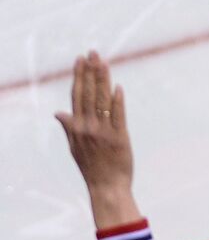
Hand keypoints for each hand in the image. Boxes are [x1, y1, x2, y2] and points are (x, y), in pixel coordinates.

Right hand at [54, 51, 138, 228]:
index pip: (77, 96)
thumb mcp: (74, 147)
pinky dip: (117, 102)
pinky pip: (118, 117)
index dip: (79, 77)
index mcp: (77, 127)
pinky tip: (117, 88)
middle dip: (90, 72)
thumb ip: (68, 127)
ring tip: (103, 63)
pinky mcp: (119, 138)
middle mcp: (88, 127)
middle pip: (88, 94)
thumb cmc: (92, 167)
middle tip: (92, 53)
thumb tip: (58, 112)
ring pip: (102, 101)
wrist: (106, 187)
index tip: (80, 60)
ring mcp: (103, 132)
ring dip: (102, 81)